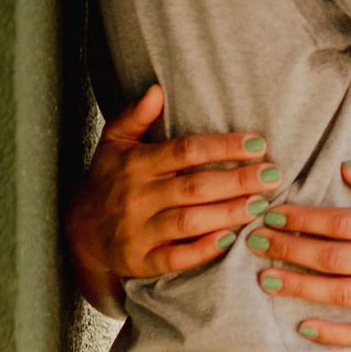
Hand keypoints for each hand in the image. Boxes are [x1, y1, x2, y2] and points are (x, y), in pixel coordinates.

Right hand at [65, 86, 278, 315]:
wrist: (78, 230)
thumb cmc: (108, 179)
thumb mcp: (113, 142)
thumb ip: (134, 115)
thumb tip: (157, 89)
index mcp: (137, 164)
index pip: (186, 151)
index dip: (223, 147)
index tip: (258, 145)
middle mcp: (137, 197)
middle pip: (194, 186)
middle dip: (237, 180)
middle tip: (273, 175)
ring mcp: (138, 231)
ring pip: (189, 221)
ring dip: (228, 213)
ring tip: (261, 204)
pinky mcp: (140, 262)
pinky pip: (176, 257)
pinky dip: (204, 249)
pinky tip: (231, 239)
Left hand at [241, 162, 350, 346]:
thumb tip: (344, 169)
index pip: (338, 222)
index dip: (300, 219)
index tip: (271, 214)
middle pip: (331, 258)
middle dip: (287, 250)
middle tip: (255, 243)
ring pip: (339, 294)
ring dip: (298, 287)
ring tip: (266, 278)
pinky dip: (331, 334)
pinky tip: (302, 326)